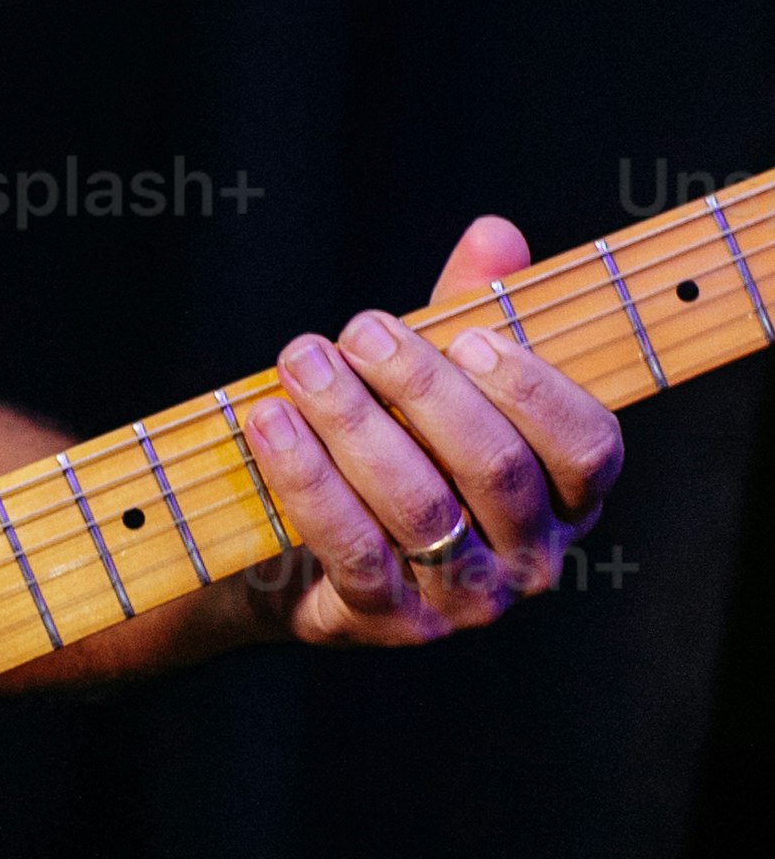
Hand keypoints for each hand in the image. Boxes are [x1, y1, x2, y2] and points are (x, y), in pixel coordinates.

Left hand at [245, 214, 622, 650]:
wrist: (300, 556)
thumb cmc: (394, 449)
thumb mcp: (436, 381)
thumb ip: (473, 311)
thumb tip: (495, 234)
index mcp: (566, 498)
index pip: (589, 448)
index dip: (536, 390)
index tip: (471, 336)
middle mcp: (530, 560)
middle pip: (495, 468)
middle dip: (422, 388)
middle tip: (358, 329)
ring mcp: (461, 600)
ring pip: (420, 507)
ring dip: (354, 423)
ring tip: (302, 360)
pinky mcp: (384, 623)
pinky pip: (351, 549)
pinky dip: (307, 479)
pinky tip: (270, 423)